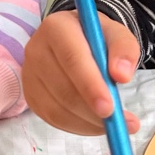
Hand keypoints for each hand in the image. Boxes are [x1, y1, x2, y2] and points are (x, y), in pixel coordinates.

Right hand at [24, 11, 141, 135]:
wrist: (76, 40)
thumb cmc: (97, 37)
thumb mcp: (117, 35)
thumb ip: (124, 49)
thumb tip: (122, 76)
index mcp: (56, 27)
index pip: (72, 59)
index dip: (90, 86)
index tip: (110, 108)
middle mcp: (36, 50)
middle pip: (63, 89)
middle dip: (92, 111)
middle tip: (119, 124)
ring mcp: (30, 75)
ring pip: (57, 109)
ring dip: (88, 123)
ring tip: (114, 124)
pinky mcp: (31, 96)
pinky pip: (53, 119)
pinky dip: (78, 126)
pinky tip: (96, 124)